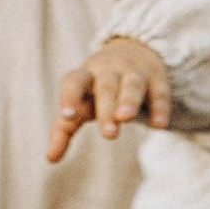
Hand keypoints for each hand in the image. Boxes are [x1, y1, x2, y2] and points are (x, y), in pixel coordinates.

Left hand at [47, 35, 172, 160]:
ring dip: (128, 100)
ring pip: (132, 84)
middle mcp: (109, 71)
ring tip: (126, 118)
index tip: (67, 116)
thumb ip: (65, 128)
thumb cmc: (99, 86)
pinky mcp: (157, 79)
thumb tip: (50, 158)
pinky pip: (159, 92)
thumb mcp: (82, 101)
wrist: (134, 50)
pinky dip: (159, 107)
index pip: (74, 82)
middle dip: (106, 108)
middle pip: (106, 86)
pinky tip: (158, 125)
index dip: (70, 97)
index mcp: (86, 77)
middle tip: (108, 133)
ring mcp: (134, 73)